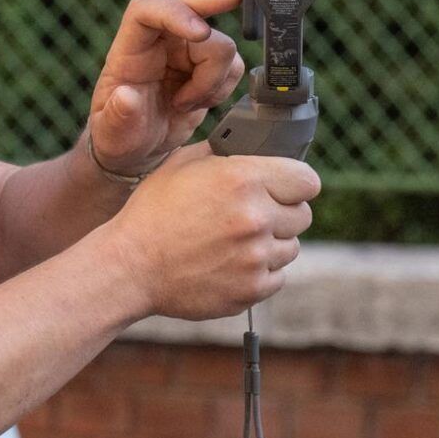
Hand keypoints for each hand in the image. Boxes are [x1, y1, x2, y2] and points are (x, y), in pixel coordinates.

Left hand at [87, 0, 245, 176]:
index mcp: (129, 50)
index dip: (175, 12)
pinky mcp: (206, 68)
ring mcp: (184, 53)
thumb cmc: (117, 137)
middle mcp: (158, 44)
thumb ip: (118, 118)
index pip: (146, 10)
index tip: (200, 33)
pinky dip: (223, 88)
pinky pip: (232, 66)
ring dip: (213, 79)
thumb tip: (127, 97)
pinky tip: (200, 104)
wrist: (136, 151)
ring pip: (220, 45)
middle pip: (189, 4)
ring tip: (186, 104)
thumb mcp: (111, 134)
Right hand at [106, 139, 319, 319]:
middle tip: (251, 216)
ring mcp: (257, 257)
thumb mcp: (181, 164)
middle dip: (282, 213)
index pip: (307, 180)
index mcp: (242, 179)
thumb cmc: (152, 211)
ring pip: (291, 247)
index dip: (295, 183)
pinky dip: (260, 271)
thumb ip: (224, 154)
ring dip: (271, 243)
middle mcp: (257, 217)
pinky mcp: (253, 288)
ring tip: (234, 242)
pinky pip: (277, 276)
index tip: (285, 188)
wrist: (131, 266)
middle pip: (303, 215)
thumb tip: (252, 149)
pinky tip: (229, 263)